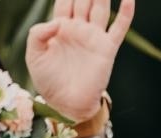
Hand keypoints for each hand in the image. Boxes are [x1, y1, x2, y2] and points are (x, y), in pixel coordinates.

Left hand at [25, 0, 134, 121]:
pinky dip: (125, 13)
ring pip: (101, 7)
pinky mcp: (106, 50)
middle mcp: (79, 28)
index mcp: (60, 26)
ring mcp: (94, 37)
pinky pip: (119, 28)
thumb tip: (59, 22)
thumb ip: (39, 33)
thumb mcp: (34, 55)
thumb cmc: (48, 81)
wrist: (65, 105)